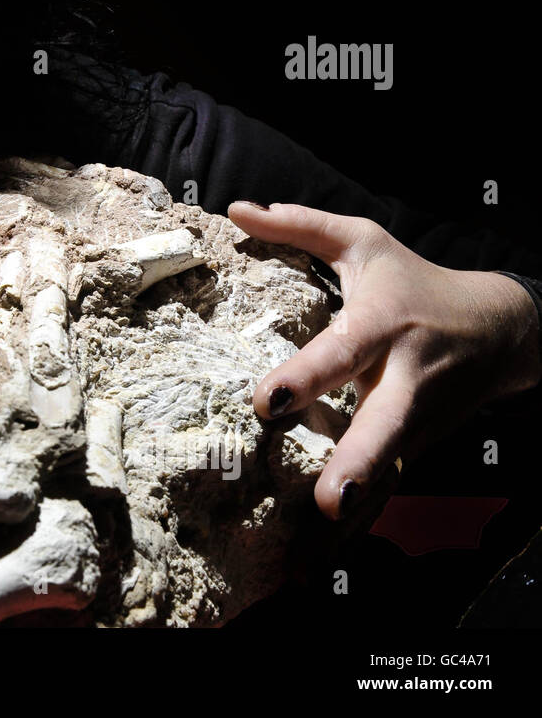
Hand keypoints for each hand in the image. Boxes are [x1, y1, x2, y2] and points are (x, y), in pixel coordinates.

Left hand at [227, 201, 540, 520]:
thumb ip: (300, 226)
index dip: (304, 377)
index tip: (265, 403)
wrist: (501, 329)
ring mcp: (419, 415)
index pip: (341, 351)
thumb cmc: (413, 280)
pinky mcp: (423, 441)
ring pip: (393, 459)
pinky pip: (392, 472)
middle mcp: (404, 375)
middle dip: (358, 461)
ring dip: (365, 492)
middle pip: (384, 422)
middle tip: (328, 499)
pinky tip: (337, 531)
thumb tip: (237, 208)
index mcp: (382, 324)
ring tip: (330, 524)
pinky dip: (370, 498)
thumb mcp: (363, 243)